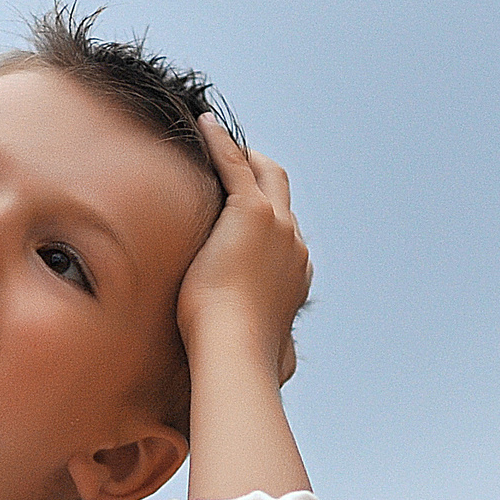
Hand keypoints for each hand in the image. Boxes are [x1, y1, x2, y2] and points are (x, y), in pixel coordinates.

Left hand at [177, 114, 310, 385]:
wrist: (234, 349)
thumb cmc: (241, 358)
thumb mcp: (268, 354)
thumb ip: (278, 355)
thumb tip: (284, 374)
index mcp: (297, 272)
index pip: (285, 230)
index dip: (265, 213)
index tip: (242, 206)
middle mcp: (294, 243)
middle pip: (282, 192)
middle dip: (261, 174)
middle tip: (234, 162)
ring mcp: (277, 225)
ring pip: (264, 172)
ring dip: (241, 154)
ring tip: (215, 139)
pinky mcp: (251, 212)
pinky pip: (234, 164)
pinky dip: (220, 143)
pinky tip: (203, 125)